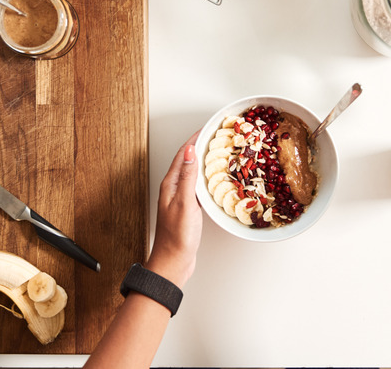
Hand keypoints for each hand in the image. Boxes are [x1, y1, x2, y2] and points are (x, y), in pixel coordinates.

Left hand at [147, 132, 202, 287]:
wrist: (173, 263)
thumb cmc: (177, 237)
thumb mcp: (185, 203)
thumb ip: (187, 176)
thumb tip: (189, 150)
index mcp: (170, 184)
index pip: (182, 154)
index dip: (195, 139)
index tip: (208, 127)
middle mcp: (173, 189)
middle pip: (187, 160)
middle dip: (201, 146)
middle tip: (217, 136)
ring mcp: (180, 199)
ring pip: (193, 173)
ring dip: (205, 161)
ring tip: (220, 153)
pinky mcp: (188, 209)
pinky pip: (198, 187)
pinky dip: (208, 179)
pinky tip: (216, 181)